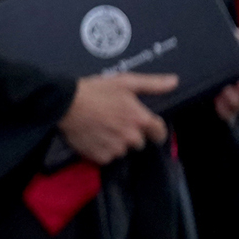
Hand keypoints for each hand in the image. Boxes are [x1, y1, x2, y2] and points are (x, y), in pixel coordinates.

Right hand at [58, 73, 176, 165]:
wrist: (64, 104)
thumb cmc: (95, 90)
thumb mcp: (125, 82)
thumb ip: (152, 84)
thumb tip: (174, 82)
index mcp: (140, 120)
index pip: (159, 133)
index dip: (153, 129)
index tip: (144, 125)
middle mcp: (131, 137)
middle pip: (139, 142)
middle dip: (130, 134)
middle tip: (114, 121)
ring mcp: (115, 149)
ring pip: (122, 150)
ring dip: (115, 142)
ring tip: (101, 128)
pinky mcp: (100, 157)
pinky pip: (107, 157)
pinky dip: (102, 149)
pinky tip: (93, 137)